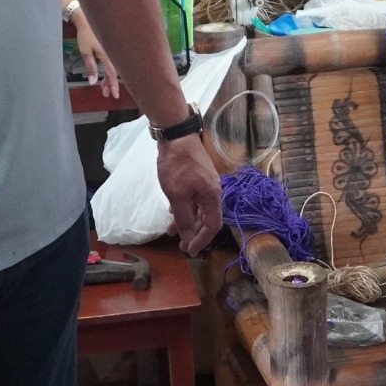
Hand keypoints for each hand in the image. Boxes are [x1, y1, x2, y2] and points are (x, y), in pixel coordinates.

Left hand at [72, 11, 120, 100]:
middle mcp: (112, 54)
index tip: (114, 95)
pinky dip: (108, 71)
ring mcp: (111, 51)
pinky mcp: (109, 49)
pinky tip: (103, 76)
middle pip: (114, 73)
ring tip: (103, 88)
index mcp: (108, 55)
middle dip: (110, 84)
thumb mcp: (85, 52)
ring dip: (108, 79)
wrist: (86, 19)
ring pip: (113, 68)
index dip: (113, 85)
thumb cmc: (85, 35)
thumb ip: (91, 67)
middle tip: (105, 94)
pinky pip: (111, 63)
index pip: (113, 74)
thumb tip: (93, 82)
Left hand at [156, 134, 223, 254]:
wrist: (176, 135)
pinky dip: (185, 209)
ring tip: (172, 231)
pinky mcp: (198, 178)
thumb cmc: (177, 166)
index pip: (213, 226)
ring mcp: (206, 184)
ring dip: (187, 222)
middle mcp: (213, 192)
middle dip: (194, 233)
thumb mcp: (177, 196)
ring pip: (199, 209)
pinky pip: (194, 200)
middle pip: (207, 219)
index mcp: (212, 197)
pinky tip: (173, 212)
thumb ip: (184, 218)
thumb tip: (189, 237)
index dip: (202, 240)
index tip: (190, 250)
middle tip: (181, 245)